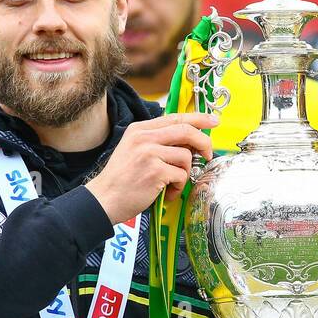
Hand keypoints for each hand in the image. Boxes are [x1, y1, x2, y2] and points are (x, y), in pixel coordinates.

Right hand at [85, 112, 217, 223]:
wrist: (104, 199)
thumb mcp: (135, 150)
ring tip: (172, 184)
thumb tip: (190, 141)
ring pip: (186, 156)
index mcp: (140, 129)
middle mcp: (144, 137)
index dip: (198, 118)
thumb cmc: (122, 179)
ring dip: (185, 173)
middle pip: (186, 130)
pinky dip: (178, 187)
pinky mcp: (155, 171)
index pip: (175, 117)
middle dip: (203, 142)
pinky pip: (181, 175)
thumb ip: (158, 142)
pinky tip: (167, 192)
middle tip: (207, 155)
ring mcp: (149, 153)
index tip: (213, 121)